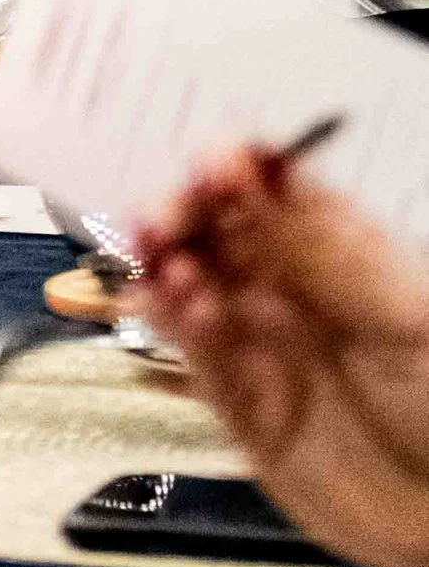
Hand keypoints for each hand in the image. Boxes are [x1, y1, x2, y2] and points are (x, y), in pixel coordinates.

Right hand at [138, 150, 428, 566]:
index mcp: (335, 249)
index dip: (234, 166)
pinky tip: (181, 310)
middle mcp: (288, 286)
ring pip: (189, 284)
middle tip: (161, 220)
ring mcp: (257, 340)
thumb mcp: (409, 313)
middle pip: (213, 227)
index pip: (268, 186)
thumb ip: (333, 249)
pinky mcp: (234, 399)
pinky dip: (174, 325)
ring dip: (166, 266)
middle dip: (180, 210)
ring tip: (167, 268)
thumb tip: (269, 167)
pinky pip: (191, 351)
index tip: (213, 166)